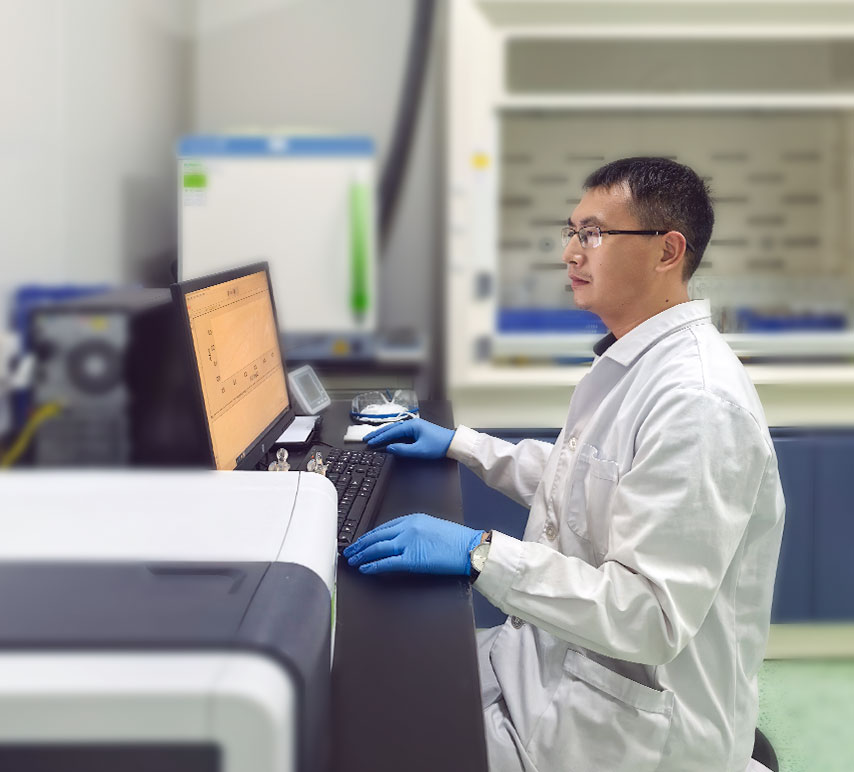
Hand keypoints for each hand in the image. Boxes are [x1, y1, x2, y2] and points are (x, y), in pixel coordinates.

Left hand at [343, 513, 484, 575]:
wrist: (470, 548)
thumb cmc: (455, 540)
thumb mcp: (431, 527)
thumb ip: (414, 531)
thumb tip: (400, 541)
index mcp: (412, 519)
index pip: (383, 527)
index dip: (368, 536)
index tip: (359, 541)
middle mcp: (407, 528)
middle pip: (376, 536)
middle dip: (359, 545)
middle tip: (349, 551)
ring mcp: (408, 543)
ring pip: (377, 548)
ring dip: (362, 555)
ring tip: (352, 560)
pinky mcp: (411, 559)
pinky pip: (386, 562)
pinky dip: (372, 565)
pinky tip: (364, 568)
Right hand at [364, 418, 454, 458]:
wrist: (453, 443)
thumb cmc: (438, 446)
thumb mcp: (419, 450)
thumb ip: (403, 450)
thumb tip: (390, 448)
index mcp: (411, 425)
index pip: (391, 432)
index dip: (379, 438)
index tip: (370, 442)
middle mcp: (412, 423)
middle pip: (391, 428)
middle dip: (378, 434)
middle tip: (367, 439)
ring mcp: (415, 426)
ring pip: (395, 429)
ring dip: (384, 434)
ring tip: (374, 438)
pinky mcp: (417, 431)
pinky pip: (401, 432)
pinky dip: (392, 435)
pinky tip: (388, 438)